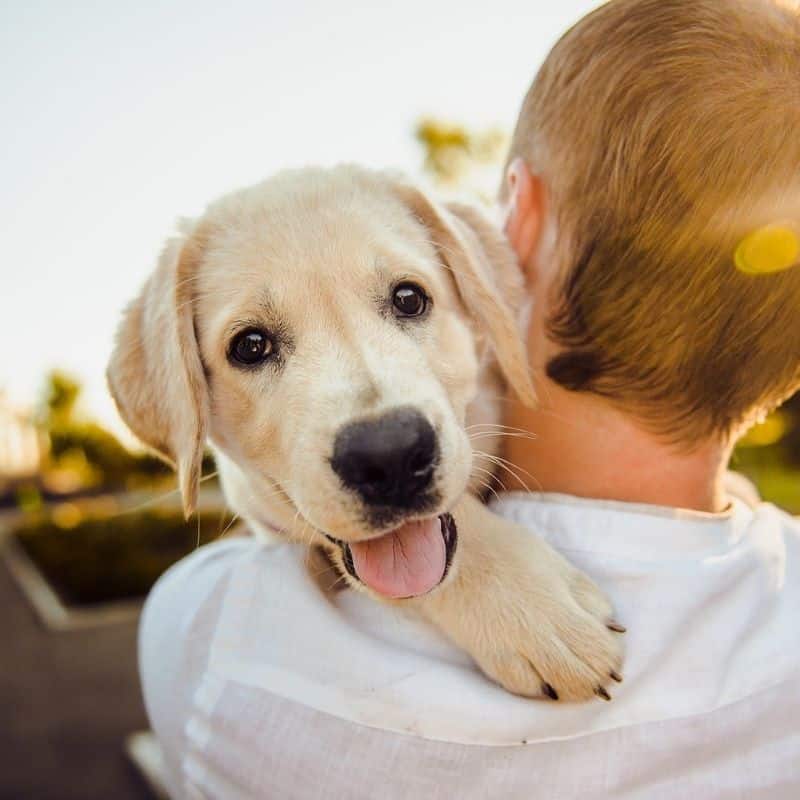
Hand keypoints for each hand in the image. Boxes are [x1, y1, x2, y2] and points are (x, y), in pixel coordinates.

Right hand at [413, 494, 624, 700]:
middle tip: (594, 665)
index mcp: (557, 605)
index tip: (608, 646)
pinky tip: (541, 676)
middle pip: (582, 677)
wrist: (446, 552)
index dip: (611, 655)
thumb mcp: (553, 560)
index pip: (601, 649)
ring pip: (554, 690)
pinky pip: (522, 687)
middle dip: (595, 676)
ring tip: (570, 672)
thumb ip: (585, 593)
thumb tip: (611, 625)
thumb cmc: (501, 547)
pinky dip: (538, 685)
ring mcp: (510, 650)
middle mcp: (537, 635)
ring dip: (570, 686)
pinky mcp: (488, 658)